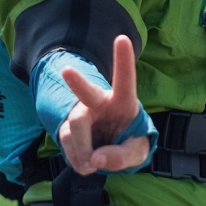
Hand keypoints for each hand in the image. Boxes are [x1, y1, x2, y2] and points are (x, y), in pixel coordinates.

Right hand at [57, 35, 150, 174]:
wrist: (112, 149)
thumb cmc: (130, 140)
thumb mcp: (138, 151)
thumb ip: (123, 156)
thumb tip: (94, 159)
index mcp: (123, 101)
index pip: (125, 79)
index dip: (124, 59)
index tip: (122, 38)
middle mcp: (99, 102)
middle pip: (87, 92)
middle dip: (78, 82)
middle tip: (67, 71)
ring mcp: (81, 114)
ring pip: (74, 129)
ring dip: (81, 151)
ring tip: (91, 167)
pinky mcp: (68, 128)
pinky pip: (67, 144)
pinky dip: (76, 159)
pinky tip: (86, 165)